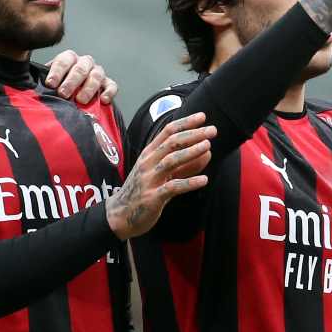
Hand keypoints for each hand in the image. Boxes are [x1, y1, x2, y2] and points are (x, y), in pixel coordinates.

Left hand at [43, 50, 118, 104]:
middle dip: (71, 81)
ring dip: (88, 88)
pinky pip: (112, 85)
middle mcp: (84, 63)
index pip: (64, 60)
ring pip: (96, 75)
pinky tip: (102, 100)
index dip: (57, 71)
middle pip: (80, 68)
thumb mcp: (49, 82)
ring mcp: (97, 72)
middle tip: (63, 94)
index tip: (50, 84)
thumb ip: (43, 81)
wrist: (71, 96)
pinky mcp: (107, 84)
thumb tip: (30, 85)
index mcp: (69, 59)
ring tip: (80, 101)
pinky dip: (108, 92)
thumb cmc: (58, 88)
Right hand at [106, 112, 213, 239]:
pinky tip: (204, 180)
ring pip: (171, 161)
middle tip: (212, 130)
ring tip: (208, 146)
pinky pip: (172, 187)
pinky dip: (189, 182)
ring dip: (190, 152)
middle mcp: (148, 163)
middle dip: (193, 134)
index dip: (185, 122)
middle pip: (171, 143)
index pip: (167, 132)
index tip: (202, 116)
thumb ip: (183, 164)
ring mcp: (149, 180)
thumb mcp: (160, 174)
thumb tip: (207, 153)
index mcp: (149, 154)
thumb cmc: (142, 192)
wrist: (120, 215)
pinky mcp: (152, 197)